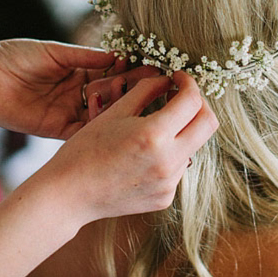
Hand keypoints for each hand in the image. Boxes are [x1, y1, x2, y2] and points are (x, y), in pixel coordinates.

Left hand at [0, 38, 154, 138]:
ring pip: (102, 114)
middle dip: (135, 91)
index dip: (133, 71)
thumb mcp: (54, 52)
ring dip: (121, 111)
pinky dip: (99, 129)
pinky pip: (83, 131)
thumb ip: (86, 57)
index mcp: (79, 71)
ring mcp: (68, 112)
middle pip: (113, 94)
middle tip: (159, 89)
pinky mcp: (56, 129)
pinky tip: (118, 126)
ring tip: (143, 106)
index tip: (156, 68)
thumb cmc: (14, 55)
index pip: (113, 72)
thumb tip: (119, 56)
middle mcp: (78, 93)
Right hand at [38, 70, 217, 223]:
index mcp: (154, 135)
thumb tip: (168, 79)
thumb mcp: (114, 112)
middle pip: (209, 124)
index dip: (189, 83)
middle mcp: (168, 161)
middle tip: (181, 97)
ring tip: (155, 127)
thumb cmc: (84, 150)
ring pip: (193, 146)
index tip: (179, 78)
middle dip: (200, 105)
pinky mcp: (165, 198)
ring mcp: (169, 183)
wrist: (68, 195)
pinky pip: (178, 168)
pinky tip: (144, 155)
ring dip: (182, 131)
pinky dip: (169, 155)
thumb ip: (146, 90)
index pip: (192, 101)